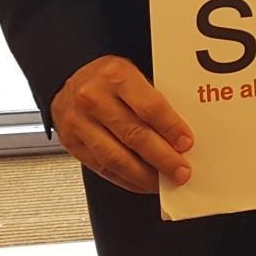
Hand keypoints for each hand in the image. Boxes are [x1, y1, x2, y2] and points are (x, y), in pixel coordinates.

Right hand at [50, 55, 193, 194]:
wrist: (69, 77)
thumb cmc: (107, 77)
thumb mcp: (132, 74)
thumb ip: (153, 100)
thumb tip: (180, 133)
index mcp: (116, 76)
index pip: (150, 107)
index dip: (171, 129)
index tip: (186, 143)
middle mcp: (94, 98)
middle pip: (135, 136)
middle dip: (162, 158)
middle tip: (180, 171)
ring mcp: (79, 122)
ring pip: (117, 158)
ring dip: (144, 175)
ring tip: (163, 182)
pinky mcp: (72, 143)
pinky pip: (102, 168)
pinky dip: (126, 179)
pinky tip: (141, 182)